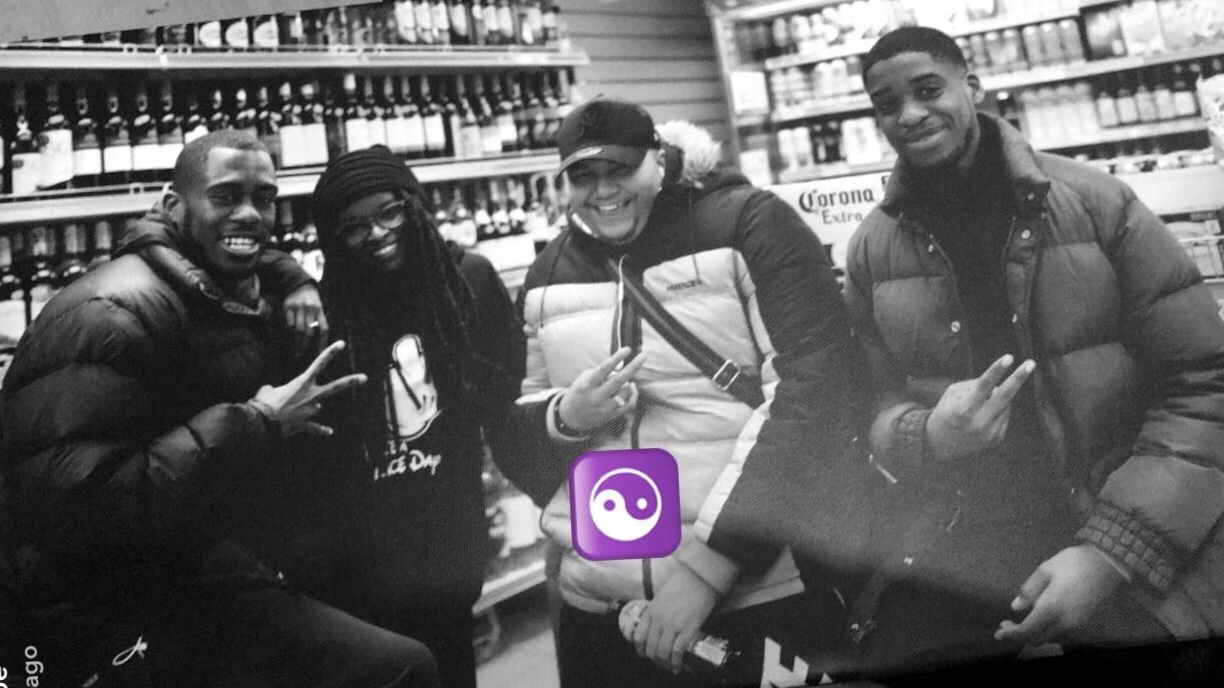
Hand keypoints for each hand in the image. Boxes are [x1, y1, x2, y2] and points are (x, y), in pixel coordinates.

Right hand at [251, 340, 366, 436]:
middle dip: (350, 382)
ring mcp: (310, 411)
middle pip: (335, 387)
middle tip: (365, 377)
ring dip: (307, 408)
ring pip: (317, 407)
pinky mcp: (304, 425)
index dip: (330, 353)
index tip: (342, 344)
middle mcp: (310, 396)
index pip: (319, 364)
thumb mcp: (269, 389)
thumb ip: (278, 389)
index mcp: (301, 383)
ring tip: (288, 411)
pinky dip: (321, 430)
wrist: (261, 421)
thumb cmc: (263, 402)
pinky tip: (329, 432)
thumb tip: (277, 392)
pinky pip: (315, 427)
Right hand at [283, 284, 328, 354]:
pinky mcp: (288, 306)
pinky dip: (288, 331)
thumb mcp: (318, 307)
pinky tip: (288, 336)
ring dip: (296, 341)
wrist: (299, 284)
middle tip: (300, 354)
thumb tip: (318, 340)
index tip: (320, 353)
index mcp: (320, 310)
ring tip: (294, 349)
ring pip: (297, 329)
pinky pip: (288, 323)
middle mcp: (310, 309)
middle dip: (305, 345)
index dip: (323, 342)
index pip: (323, 329)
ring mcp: (299, 307)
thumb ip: (318, 320)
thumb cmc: (311, 299)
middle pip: (309, 331)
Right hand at [558, 347, 646, 433]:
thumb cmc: (580, 392)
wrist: (571, 416)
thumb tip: (621, 367)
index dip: (617, 358)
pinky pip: (629, 405)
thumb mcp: (584, 379)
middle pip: (618, 380)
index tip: (627, 349)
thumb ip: (602, 373)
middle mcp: (596, 396)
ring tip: (628, 380)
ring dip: (630, 383)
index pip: (604, 369)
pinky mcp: (611, 416)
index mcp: (588, 384)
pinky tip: (632, 389)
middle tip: (643, 356)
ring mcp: (605, 408)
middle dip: (633, 367)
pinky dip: (634, 395)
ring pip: (626, 392)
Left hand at [631, 567, 719, 673]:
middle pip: (650, 648)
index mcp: (651, 611)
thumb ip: (657, 610)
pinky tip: (677, 666)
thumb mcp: (661, 596)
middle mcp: (658, 620)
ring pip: (662, 653)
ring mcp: (672, 626)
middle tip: (660, 662)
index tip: (644, 654)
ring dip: (664, 663)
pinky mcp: (687, 629)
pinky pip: (677, 651)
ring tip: (669, 666)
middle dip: (654, 659)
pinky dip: (676, 662)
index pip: (638, 637)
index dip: (640, 649)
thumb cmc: (682, 583)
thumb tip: (657, 622)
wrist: (699, 578)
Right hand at [926, 354, 1034, 461]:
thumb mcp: (951, 394)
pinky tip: (982, 419)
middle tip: (1031, 363)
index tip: (1009, 357)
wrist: (939, 446)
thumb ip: (975, 386)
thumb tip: (1000, 386)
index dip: (996, 370)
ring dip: (996, 397)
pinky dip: (997, 410)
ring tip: (978, 407)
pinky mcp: (996, 438)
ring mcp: (989, 432)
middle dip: (1018, 378)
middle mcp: (979, 422)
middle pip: (1004, 396)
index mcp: (964, 409)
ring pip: (1004, 403)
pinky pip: (1004, 415)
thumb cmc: (945, 412)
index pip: (983, 385)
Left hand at [994, 545, 1126, 646]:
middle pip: (1038, 639)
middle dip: (1020, 635)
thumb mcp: (1046, 569)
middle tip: (1007, 623)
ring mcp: (1078, 625)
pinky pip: (1062, 633)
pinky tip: (1042, 618)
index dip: (1011, 634)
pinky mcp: (1086, 623)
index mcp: (1053, 607)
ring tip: (1022, 620)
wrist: (1109, 563)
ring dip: (1034, 634)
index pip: (1028, 630)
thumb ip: (1029, 590)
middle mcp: (1066, 622)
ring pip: (1050, 638)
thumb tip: (1016, 607)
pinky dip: (1048, 631)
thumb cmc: (1074, 562)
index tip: (998, 633)